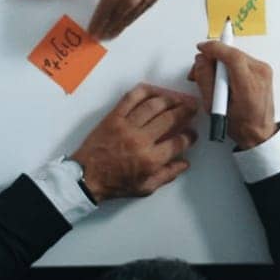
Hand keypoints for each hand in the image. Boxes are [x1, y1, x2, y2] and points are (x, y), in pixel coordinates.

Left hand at [71, 83, 198, 201]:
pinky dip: (144, 91)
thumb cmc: (114, 183)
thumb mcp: (145, 187)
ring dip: (169, 99)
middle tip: (191, 108)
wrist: (87, 177)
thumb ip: (167, 175)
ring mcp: (126, 126)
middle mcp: (141, 140)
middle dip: (185, 111)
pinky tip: (154, 91)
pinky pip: (131, 98)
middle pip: (170, 119)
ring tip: (177, 99)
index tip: (192, 133)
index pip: (178, 142)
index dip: (189, 136)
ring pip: (153, 105)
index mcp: (150, 160)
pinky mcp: (114, 117)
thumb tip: (183, 163)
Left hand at [88, 0, 176, 38]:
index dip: (96, 24)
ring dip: (120, 26)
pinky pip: (142, 10)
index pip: (102, 14)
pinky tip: (130, 19)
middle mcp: (130, 0)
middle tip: (102, 36)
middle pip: (116, 20)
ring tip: (114, 33)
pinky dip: (134, 16)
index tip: (93, 31)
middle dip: (107, 29)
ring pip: (130, 18)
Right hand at [188, 39, 277, 149]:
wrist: (260, 132)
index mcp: (249, 86)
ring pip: (235, 55)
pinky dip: (230, 66)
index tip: (202, 48)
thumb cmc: (241, 125)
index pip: (232, 57)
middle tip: (201, 69)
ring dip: (221, 63)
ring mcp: (264, 70)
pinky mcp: (263, 69)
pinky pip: (241, 60)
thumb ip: (205, 80)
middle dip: (213, 58)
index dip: (214, 48)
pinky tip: (224, 79)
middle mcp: (260, 74)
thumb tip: (201, 61)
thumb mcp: (214, 107)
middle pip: (232, 54)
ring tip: (214, 80)